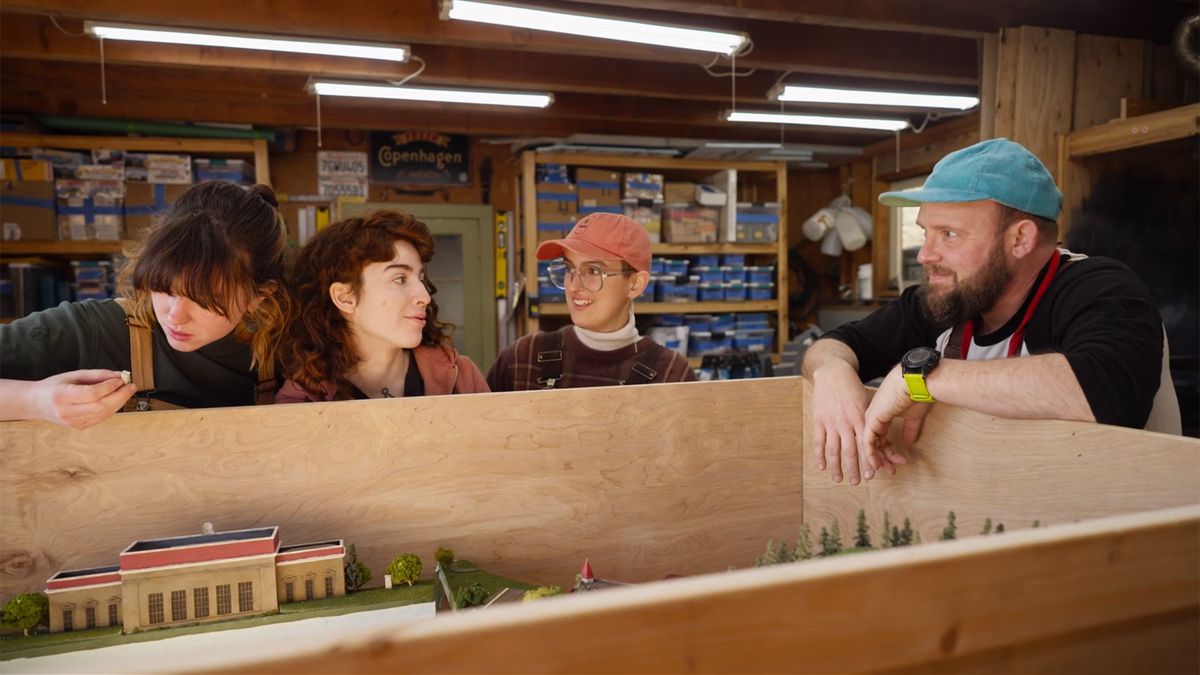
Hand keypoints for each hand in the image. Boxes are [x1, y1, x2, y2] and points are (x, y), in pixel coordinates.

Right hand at [32, 370, 136, 429]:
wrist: (37, 403)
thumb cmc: (54, 386)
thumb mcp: (74, 375)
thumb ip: (97, 375)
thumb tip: (119, 376)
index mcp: (62, 396)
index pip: (91, 394)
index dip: (109, 387)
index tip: (121, 379)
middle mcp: (67, 412)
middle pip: (100, 406)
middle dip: (120, 396)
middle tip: (131, 386)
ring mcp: (73, 422)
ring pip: (103, 414)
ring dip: (119, 402)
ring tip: (127, 391)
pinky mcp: (79, 427)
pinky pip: (101, 418)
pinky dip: (112, 408)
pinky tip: (117, 400)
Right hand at [810, 363, 871, 484]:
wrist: (833, 372)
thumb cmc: (854, 389)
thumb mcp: (868, 403)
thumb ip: (874, 422)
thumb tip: (885, 442)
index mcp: (860, 418)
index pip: (866, 444)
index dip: (869, 461)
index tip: (872, 475)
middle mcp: (845, 422)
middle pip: (849, 451)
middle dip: (853, 469)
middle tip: (857, 482)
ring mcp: (830, 422)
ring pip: (833, 449)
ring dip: (836, 467)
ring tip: (839, 479)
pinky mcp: (819, 420)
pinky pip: (819, 441)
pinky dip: (820, 456)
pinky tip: (822, 467)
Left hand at [859, 364, 928, 475]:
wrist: (915, 381)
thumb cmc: (916, 393)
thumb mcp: (912, 416)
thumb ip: (909, 429)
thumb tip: (909, 442)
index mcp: (882, 413)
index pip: (880, 436)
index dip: (888, 451)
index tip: (898, 461)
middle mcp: (873, 415)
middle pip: (874, 442)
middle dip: (883, 458)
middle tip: (892, 470)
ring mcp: (871, 418)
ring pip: (869, 444)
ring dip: (879, 459)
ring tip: (889, 470)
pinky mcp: (871, 421)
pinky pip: (867, 442)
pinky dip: (871, 455)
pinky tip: (877, 465)